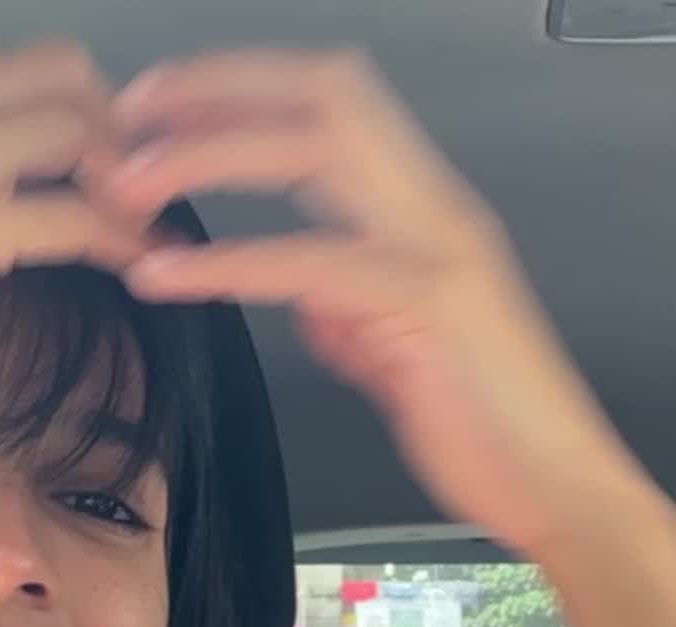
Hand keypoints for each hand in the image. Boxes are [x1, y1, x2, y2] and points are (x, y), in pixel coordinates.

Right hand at [0, 9, 152, 412]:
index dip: (24, 96)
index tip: (41, 145)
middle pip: (57, 73)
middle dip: (99, 123)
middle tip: (110, 183)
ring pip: (82, 130)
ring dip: (122, 178)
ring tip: (132, 225)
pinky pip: (80, 219)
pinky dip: (120, 241)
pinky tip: (135, 266)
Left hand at [104, 48, 639, 561]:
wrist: (554, 486)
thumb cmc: (484, 425)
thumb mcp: (400, 350)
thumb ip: (350, 310)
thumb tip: (304, 297)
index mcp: (425, 212)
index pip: (331, 104)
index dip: (242, 88)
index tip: (162, 107)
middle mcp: (433, 210)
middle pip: (323, 94)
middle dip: (217, 88)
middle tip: (129, 113)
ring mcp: (435, 250)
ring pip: (314, 152)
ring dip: (208, 156)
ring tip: (126, 184)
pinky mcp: (426, 309)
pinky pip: (313, 264)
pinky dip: (229, 262)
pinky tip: (166, 275)